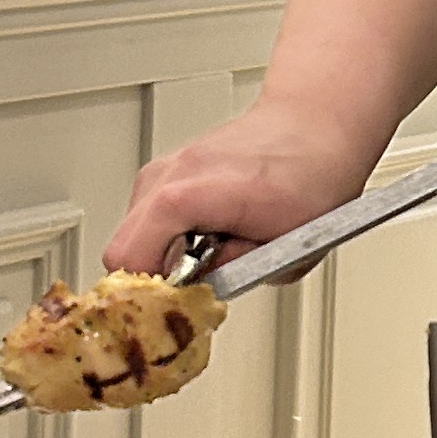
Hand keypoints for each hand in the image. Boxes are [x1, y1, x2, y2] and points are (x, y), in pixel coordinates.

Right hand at [105, 101, 380, 279]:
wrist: (314, 125)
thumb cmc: (309, 175)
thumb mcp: (285, 249)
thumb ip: (236, 275)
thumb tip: (202, 289)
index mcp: (188, 195)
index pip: (130, 260)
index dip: (148, 296)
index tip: (171, 312)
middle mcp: (167, 177)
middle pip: (121, 252)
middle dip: (152, 281)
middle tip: (189, 294)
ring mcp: (163, 170)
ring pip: (131, 236)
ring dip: (161, 257)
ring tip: (207, 259)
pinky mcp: (168, 172)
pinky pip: (146, 219)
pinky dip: (167, 238)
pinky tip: (206, 238)